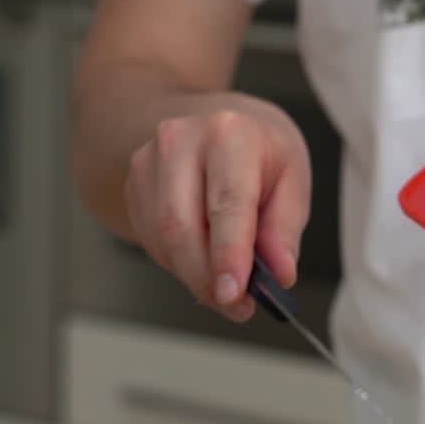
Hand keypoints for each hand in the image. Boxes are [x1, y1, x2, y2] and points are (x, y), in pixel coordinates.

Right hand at [124, 94, 310, 321]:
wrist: (206, 118)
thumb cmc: (255, 148)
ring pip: (163, 240)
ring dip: (195, 275)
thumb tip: (279, 273)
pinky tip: (202, 257)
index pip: (227, 202)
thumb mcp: (291, 177)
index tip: (233, 293)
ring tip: (225, 283)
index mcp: (231, 134)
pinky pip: (152, 241)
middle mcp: (181, 142)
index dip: (228, 254)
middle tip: (237, 306)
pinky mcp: (134, 185)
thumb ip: (284, 229)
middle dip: (207, 278)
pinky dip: (180, 263)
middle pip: (182, 227)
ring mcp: (149, 162)